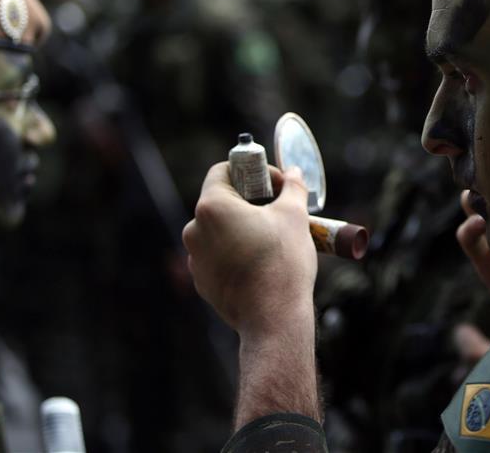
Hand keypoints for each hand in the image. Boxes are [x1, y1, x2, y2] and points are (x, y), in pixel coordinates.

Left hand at [183, 162, 317, 337]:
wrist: (273, 318)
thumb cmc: (282, 262)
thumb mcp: (294, 215)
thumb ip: (292, 187)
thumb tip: (294, 173)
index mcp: (211, 207)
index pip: (223, 171)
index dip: (252, 172)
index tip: (275, 185)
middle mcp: (194, 230)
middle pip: (222, 202)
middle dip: (250, 202)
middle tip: (278, 211)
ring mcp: (195, 259)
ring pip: (220, 231)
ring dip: (243, 229)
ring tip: (272, 240)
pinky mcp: (202, 282)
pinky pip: (218, 257)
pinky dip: (237, 253)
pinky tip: (261, 263)